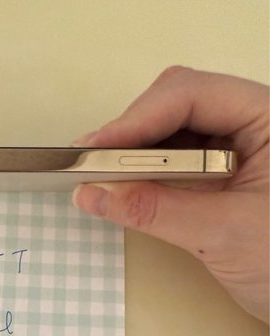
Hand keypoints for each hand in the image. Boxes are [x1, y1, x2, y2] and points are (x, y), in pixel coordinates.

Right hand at [72, 66, 268, 322]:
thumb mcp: (224, 234)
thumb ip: (157, 210)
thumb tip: (92, 193)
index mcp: (268, 118)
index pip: (192, 95)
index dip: (138, 118)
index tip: (95, 149)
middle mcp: (250, 123)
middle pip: (176, 105)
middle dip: (131, 133)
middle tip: (88, 163)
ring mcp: (235, 149)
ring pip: (170, 131)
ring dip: (133, 153)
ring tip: (98, 175)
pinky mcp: (220, 175)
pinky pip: (174, 161)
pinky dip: (145, 174)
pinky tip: (124, 187)